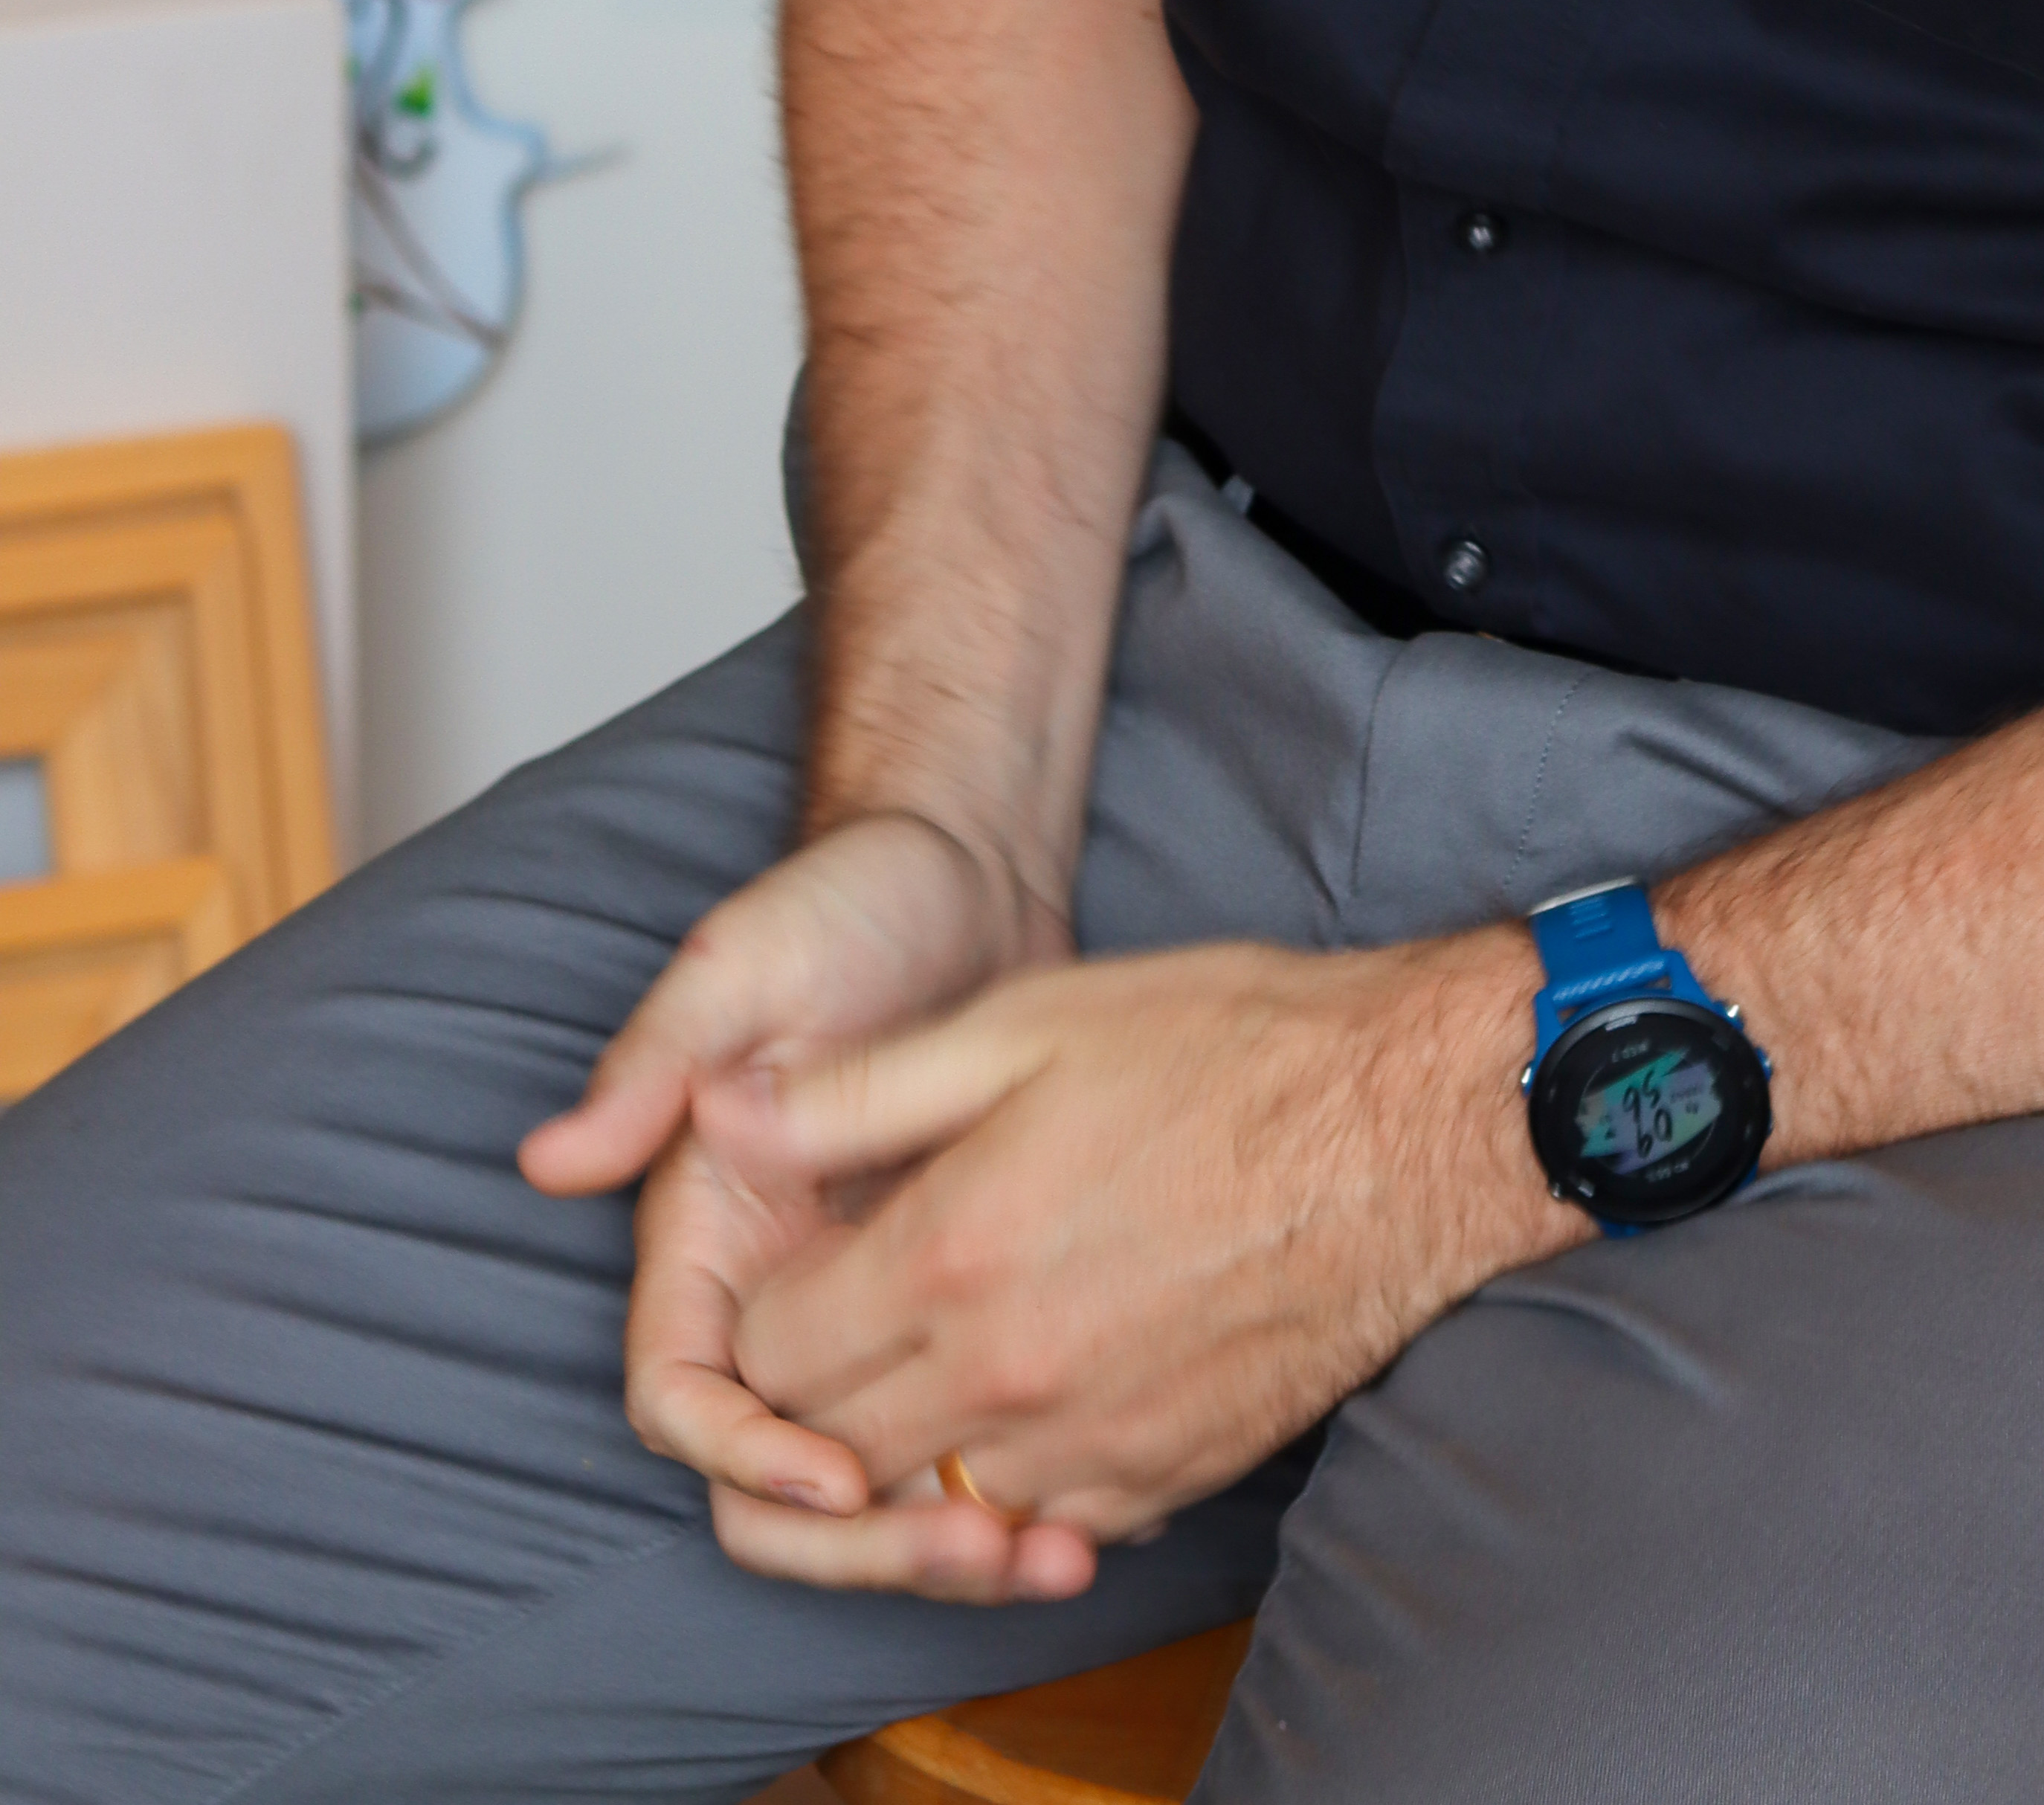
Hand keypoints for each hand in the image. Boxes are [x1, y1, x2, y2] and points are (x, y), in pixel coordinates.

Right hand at [519, 809, 1066, 1569]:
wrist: (971, 873)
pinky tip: (1105, 1510)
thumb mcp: (745, 964)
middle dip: (862, 1541)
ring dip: (950, 1533)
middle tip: (976, 1557)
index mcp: (706, 1240)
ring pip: (882, 1478)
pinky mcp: (962, 1301)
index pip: (685, 1398)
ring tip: (1053, 1559)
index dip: (745, 1456)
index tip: (831, 1479)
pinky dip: (1020, 1479)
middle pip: (779, 1481)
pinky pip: (968, 1428)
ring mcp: (870, 1306)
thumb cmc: (843, 902)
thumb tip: (549, 1158)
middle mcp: (775, 1295)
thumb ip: (657, 1062)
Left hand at [683, 925, 1575, 1602]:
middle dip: (816, 1393)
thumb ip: (857, 1091)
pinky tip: (1037, 1397)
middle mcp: (1003, 1374)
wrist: (1405, 1124)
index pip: (768, 1353)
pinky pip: (1034, 1523)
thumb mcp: (1025, 1020)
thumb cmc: (1226, 1046)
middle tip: (858, 1315)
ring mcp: (1084, 1444)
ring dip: (907, 1449)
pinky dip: (1009, 1482)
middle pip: (830, 1445)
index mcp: (951, 1253)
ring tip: (943, 1359)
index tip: (808, 1262)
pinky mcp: (1158, 1479)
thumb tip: (722, 1114)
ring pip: (926, 1501)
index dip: (764, 1309)